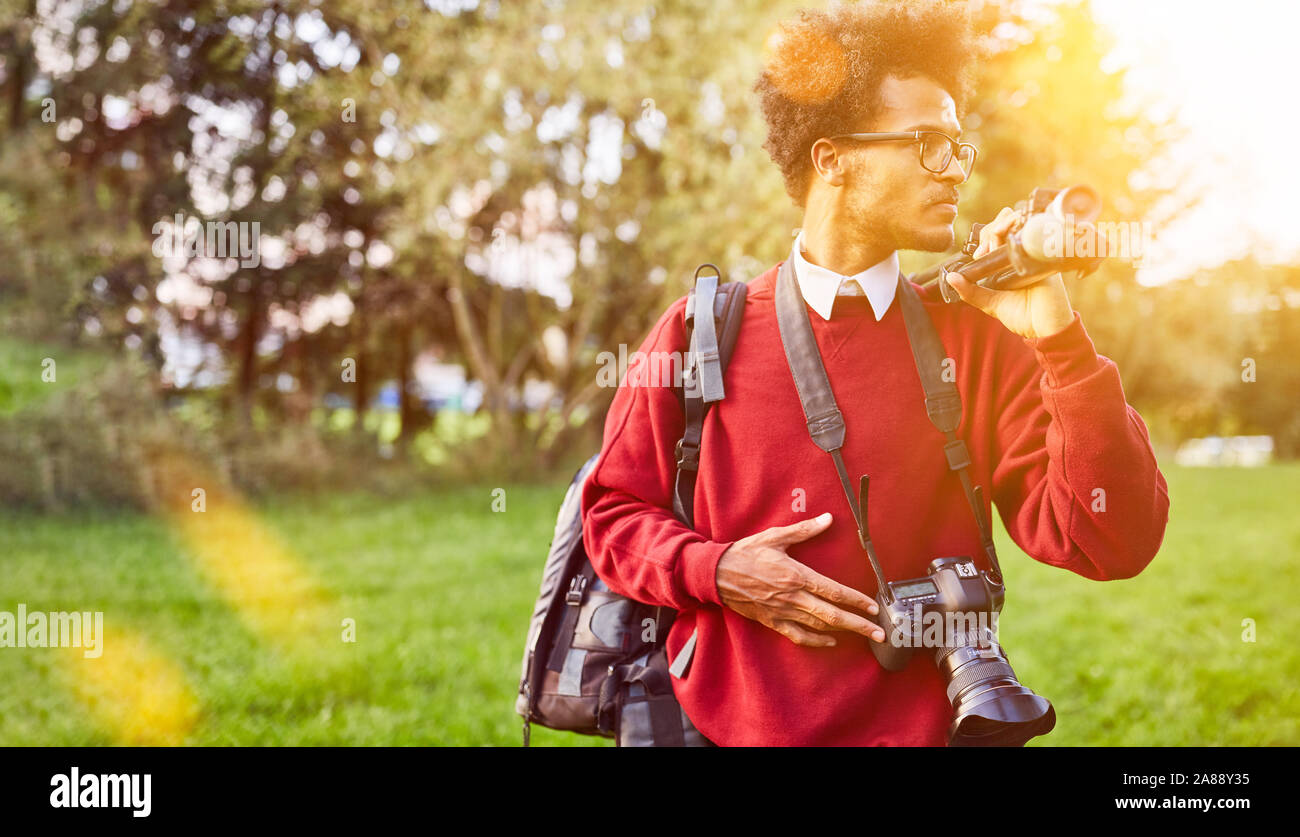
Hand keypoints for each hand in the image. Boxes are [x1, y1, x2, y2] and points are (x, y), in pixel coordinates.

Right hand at [715, 512, 884, 646]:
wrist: (716, 574)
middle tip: (880, 633)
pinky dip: (816, 641)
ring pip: (819, 627)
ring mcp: (783, 612)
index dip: (856, 600)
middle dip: (859, 625)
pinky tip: (830, 642)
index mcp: (797, 576)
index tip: (873, 607)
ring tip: (863, 636)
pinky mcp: (772, 621)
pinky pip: (798, 635)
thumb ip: (804, 530)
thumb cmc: (746, 553)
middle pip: (832, 615)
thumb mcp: (775, 537)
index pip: (834, 591)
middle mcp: (793, 597)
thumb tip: (828, 519)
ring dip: (843, 632)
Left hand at [945, 206, 1075, 339]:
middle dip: (993, 230)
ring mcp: (1035, 253)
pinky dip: (1023, 227)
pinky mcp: (1046, 254)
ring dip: (1004, 225)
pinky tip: (1013, 229)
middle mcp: (1022, 255)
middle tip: (987, 248)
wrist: (1046, 328)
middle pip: (1005, 227)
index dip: (986, 238)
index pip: (995, 238)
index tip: (980, 253)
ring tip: (995, 240)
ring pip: (1018, 225)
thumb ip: (971, 292)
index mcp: (1007, 264)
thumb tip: (950, 277)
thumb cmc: (1022, 316)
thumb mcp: (991, 304)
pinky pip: (1035, 234)